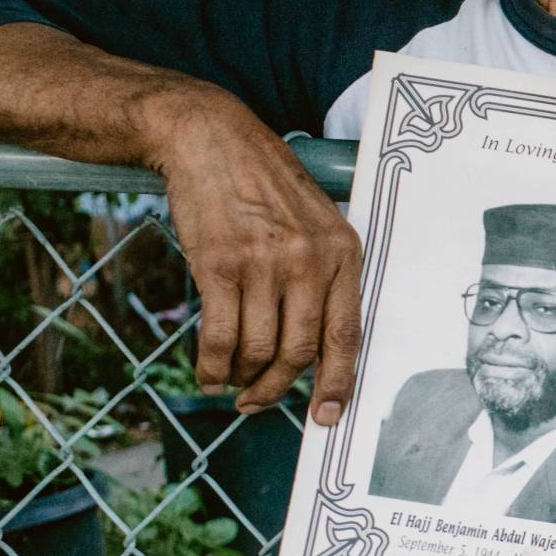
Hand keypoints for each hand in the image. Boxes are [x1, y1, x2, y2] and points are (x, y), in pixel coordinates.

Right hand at [149, 92, 363, 423]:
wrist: (212, 140)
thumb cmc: (265, 186)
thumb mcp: (315, 223)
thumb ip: (321, 277)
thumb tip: (313, 349)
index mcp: (343, 253)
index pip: (347, 334)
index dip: (336, 382)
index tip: (327, 415)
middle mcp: (309, 261)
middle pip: (298, 351)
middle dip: (277, 388)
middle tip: (258, 402)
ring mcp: (263, 263)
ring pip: (257, 349)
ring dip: (241, 377)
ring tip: (231, 381)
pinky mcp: (219, 265)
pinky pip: (219, 336)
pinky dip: (211, 365)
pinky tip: (208, 372)